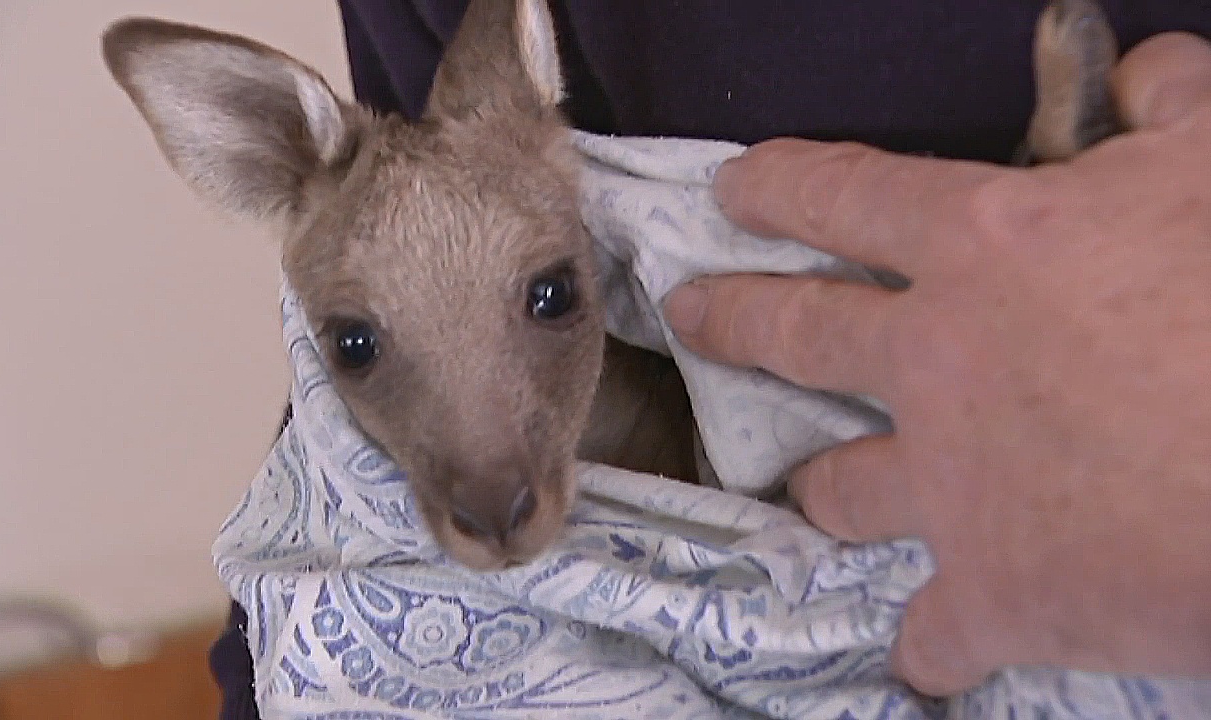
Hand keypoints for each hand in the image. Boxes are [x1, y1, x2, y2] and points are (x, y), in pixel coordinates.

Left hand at [663, 33, 1210, 695]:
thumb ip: (1167, 115)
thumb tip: (1144, 74)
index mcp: (985, 249)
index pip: (848, 196)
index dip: (780, 187)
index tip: (732, 192)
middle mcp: (935, 362)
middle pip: (799, 333)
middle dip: (735, 319)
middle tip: (691, 314)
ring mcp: (947, 483)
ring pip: (847, 487)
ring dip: (828, 490)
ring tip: (811, 492)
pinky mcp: (991, 591)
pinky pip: (938, 630)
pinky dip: (936, 644)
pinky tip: (933, 657)